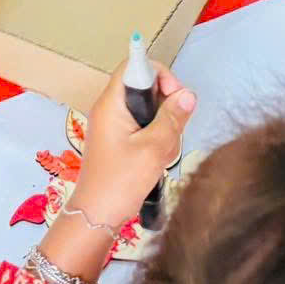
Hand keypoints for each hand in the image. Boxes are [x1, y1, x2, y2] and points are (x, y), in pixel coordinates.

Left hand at [70, 60, 196, 222]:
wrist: (96, 216)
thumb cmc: (120, 182)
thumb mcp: (154, 148)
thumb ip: (172, 119)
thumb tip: (188, 95)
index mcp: (111, 104)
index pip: (134, 67)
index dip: (159, 74)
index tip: (175, 95)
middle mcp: (110, 109)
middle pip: (146, 89)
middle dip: (167, 107)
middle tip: (172, 132)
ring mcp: (114, 126)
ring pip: (149, 112)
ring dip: (164, 129)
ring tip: (162, 154)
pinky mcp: (119, 141)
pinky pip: (144, 129)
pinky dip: (156, 141)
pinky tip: (158, 161)